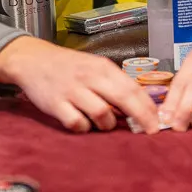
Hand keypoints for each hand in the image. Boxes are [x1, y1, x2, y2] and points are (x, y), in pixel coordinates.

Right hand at [0, 36, 159, 134]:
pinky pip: (77, 124)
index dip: (148, 107)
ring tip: (105, 124)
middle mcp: (89, 77)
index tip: (158, 121)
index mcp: (102, 67)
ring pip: (102, 114)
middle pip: (124, 99)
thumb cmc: (68, 66)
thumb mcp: (94, 66)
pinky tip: (83, 123)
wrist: (33, 60)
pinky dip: (84, 128)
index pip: (133, 87)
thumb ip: (114, 83)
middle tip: (149, 132)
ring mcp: (72, 91)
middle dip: (141, 117)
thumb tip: (139, 105)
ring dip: (108, 125)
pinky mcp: (56, 104)